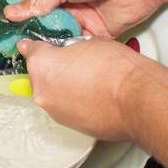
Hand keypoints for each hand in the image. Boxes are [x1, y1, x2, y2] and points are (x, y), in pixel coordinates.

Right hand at [5, 0, 167, 37]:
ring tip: (41, 51)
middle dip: (37, 33)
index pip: (36, 4)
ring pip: (63, 36)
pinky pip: (82, 45)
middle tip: (22, 46)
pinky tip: (63, 54)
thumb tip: (13, 12)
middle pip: (48, 23)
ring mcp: (86, 18)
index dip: (23, 17)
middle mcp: (72, 2)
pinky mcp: (101, 32)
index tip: (9, 30)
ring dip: (54, 43)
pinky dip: (74, 50)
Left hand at [17, 37, 167, 140]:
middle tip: (76, 63)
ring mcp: (54, 111)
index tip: (41, 46)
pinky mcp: (68, 126)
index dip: (39, 46)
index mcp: (41, 65)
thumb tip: (65, 50)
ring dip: (64, 87)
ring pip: (53, 93)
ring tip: (89, 80)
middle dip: (54, 68)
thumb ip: (67, 46)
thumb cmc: (117, 68)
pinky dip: (75, 102)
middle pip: (40, 75)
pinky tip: (93, 95)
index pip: (31, 50)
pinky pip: (66, 108)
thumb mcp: (89, 42)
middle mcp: (42, 91)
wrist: (136, 98)